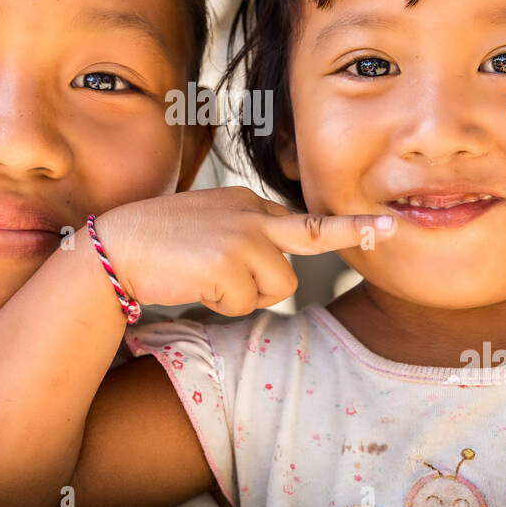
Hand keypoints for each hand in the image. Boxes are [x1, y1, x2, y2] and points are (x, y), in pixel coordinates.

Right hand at [94, 186, 394, 316]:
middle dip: (355, 232)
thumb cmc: (156, 243)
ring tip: (206, 278)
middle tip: (391, 230)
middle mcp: (250, 213)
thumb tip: (273, 269)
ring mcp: (242, 235)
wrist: (114, 245)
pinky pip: (246, 303)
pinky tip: (195, 283)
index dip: (341, 229)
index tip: (381, 226)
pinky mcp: (229, 261)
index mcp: (245, 202)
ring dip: (246, 295)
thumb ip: (243, 235)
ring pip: (277, 285)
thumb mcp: (206, 225)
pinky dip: (223, 304)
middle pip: (315, 233)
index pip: (302, 219)